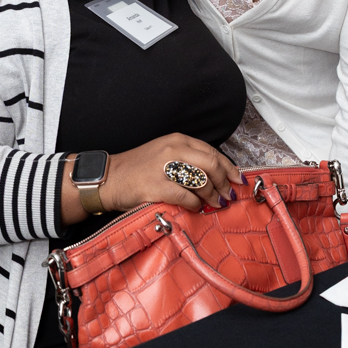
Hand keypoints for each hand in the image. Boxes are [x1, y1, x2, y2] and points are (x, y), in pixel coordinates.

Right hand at [101, 134, 245, 212]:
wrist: (109, 178)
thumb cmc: (137, 169)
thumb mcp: (164, 153)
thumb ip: (188, 159)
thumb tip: (216, 176)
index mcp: (177, 140)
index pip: (212, 152)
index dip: (228, 167)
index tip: (237, 179)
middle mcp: (173, 149)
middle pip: (211, 165)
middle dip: (224, 183)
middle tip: (227, 195)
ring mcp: (165, 167)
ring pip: (202, 181)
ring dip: (212, 196)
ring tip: (215, 204)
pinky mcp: (157, 186)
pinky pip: (186, 197)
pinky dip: (195, 205)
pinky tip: (195, 207)